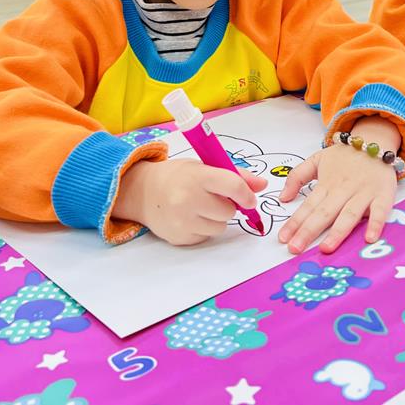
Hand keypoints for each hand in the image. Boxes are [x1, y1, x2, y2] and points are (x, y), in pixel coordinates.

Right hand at [113, 159, 266, 245]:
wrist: (143, 192)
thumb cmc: (178, 176)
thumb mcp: (204, 167)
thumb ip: (235, 175)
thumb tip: (262, 185)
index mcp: (197, 176)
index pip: (233, 186)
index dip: (247, 194)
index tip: (249, 198)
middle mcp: (188, 199)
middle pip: (229, 211)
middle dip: (228, 206)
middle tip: (214, 198)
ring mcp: (182, 221)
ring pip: (220, 227)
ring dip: (217, 219)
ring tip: (201, 207)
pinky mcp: (180, 238)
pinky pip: (206, 237)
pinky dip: (204, 229)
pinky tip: (191, 217)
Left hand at [277, 116, 399, 254]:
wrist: (375, 139)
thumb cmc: (345, 156)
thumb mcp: (317, 159)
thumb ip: (297, 176)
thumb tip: (283, 198)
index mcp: (327, 184)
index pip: (308, 205)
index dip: (295, 223)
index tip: (283, 238)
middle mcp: (344, 189)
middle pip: (324, 212)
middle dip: (309, 231)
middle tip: (295, 249)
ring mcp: (364, 193)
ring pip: (349, 214)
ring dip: (338, 232)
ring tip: (325, 248)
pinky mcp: (383, 195)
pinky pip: (380, 211)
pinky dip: (375, 224)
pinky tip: (369, 239)